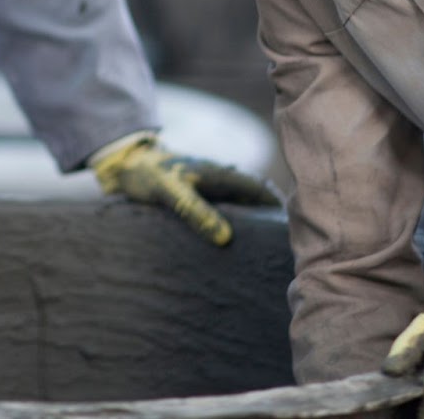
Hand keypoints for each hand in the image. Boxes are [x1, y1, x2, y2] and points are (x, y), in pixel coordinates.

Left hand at [90, 132, 278, 244]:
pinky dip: (237, 228)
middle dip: (273, 222)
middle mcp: (223, 181)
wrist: (127, 165)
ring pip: (244, 209)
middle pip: (258, 201)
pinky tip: (237, 250)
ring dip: (256, 226)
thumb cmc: (149, 174)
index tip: (296, 232)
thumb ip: (195, 212)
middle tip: (286, 253)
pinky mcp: (203, 200)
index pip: (262, 191)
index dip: (280, 210)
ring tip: (268, 257)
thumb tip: (225, 238)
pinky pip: (227, 214)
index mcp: (222, 175)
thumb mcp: (169, 192)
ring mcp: (214, 190)